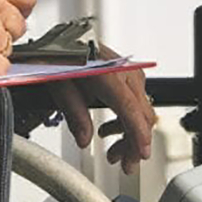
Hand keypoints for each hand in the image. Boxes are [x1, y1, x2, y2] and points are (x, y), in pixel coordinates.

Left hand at [48, 45, 156, 174]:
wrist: (61, 37)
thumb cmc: (59, 54)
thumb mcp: (59, 85)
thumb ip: (74, 114)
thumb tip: (84, 140)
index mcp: (108, 75)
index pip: (131, 111)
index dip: (138, 136)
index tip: (140, 155)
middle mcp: (124, 72)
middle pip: (142, 114)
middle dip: (134, 143)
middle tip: (123, 163)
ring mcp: (129, 71)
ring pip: (142, 109)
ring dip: (131, 133)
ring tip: (113, 150)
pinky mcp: (127, 72)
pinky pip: (136, 101)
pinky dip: (128, 118)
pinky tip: (110, 128)